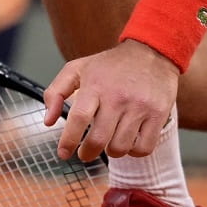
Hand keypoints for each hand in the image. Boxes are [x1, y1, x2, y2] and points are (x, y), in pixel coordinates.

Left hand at [43, 39, 180, 161]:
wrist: (151, 52)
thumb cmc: (110, 65)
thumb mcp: (76, 69)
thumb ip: (55, 92)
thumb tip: (48, 122)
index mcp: (95, 85)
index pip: (79, 118)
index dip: (68, 140)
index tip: (63, 153)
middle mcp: (118, 97)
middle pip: (99, 139)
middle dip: (87, 152)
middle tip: (85, 153)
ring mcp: (140, 107)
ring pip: (121, 147)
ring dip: (111, 152)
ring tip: (109, 143)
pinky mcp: (158, 114)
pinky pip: (144, 148)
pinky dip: (133, 152)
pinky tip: (128, 141)